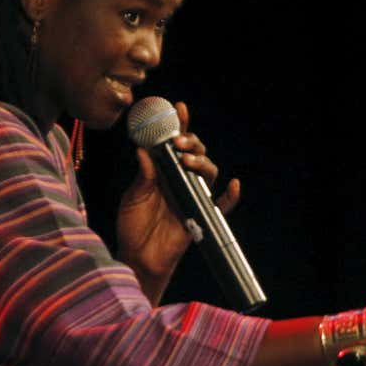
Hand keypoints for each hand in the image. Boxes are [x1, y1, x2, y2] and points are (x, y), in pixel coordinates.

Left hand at [116, 101, 240, 302]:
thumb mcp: (133, 197)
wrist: (138, 257)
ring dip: (202, 162)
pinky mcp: (200, 217)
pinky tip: (233, 185)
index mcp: (163, 173)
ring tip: (187, 160)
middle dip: (191, 142)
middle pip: (196, 154)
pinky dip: (231, 196)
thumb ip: (143, 175)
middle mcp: (180, 181)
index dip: (179, 126)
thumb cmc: (133, 226)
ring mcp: (192, 198)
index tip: (178, 108)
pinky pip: (222, 206)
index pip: (173, 145)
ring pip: (208, 174)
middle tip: (179, 141)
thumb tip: (143, 150)